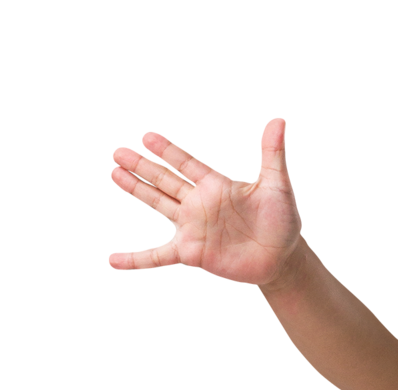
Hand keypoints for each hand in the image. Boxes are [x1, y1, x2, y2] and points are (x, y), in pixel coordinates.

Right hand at [107, 118, 300, 280]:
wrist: (282, 259)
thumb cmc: (281, 222)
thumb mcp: (278, 186)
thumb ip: (272, 154)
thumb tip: (278, 121)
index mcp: (215, 185)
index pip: (186, 163)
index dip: (168, 151)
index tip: (147, 137)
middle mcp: (199, 203)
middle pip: (164, 180)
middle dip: (142, 166)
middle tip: (118, 152)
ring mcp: (193, 228)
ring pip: (159, 204)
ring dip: (137, 189)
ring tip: (115, 173)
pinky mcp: (192, 253)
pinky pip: (158, 256)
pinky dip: (136, 259)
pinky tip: (114, 260)